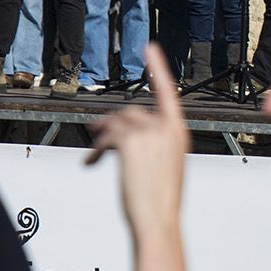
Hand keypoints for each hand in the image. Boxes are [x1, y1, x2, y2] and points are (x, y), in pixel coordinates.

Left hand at [86, 44, 190, 270]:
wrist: (159, 222)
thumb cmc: (162, 203)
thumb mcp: (165, 168)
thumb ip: (154, 147)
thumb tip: (125, 138)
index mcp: (179, 133)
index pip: (168, 93)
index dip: (159, 68)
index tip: (150, 48)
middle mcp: (167, 127)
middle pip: (132, 112)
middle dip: (114, 124)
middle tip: (100, 135)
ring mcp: (149, 132)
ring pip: (116, 123)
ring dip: (101, 137)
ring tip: (94, 153)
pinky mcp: (129, 141)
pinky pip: (106, 137)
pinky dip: (96, 149)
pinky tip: (91, 162)